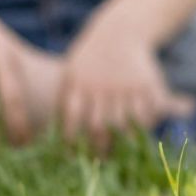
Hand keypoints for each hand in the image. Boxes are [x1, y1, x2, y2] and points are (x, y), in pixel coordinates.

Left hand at [60, 13, 189, 149]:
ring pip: (126, 123)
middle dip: (99, 147)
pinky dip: (144, 127)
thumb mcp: (71, 74)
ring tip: (119, 154)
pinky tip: (139, 133)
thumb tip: (47, 136)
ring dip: (123, 142)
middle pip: (101, 125)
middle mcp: (102, 85)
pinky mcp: (148, 84)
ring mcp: (127, 85)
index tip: (70, 156)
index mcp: (77, 82)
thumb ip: (66, 101)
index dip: (72, 139)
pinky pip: (148, 113)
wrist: (118, 33)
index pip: (73, 117)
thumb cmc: (88, 61)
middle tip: (98, 161)